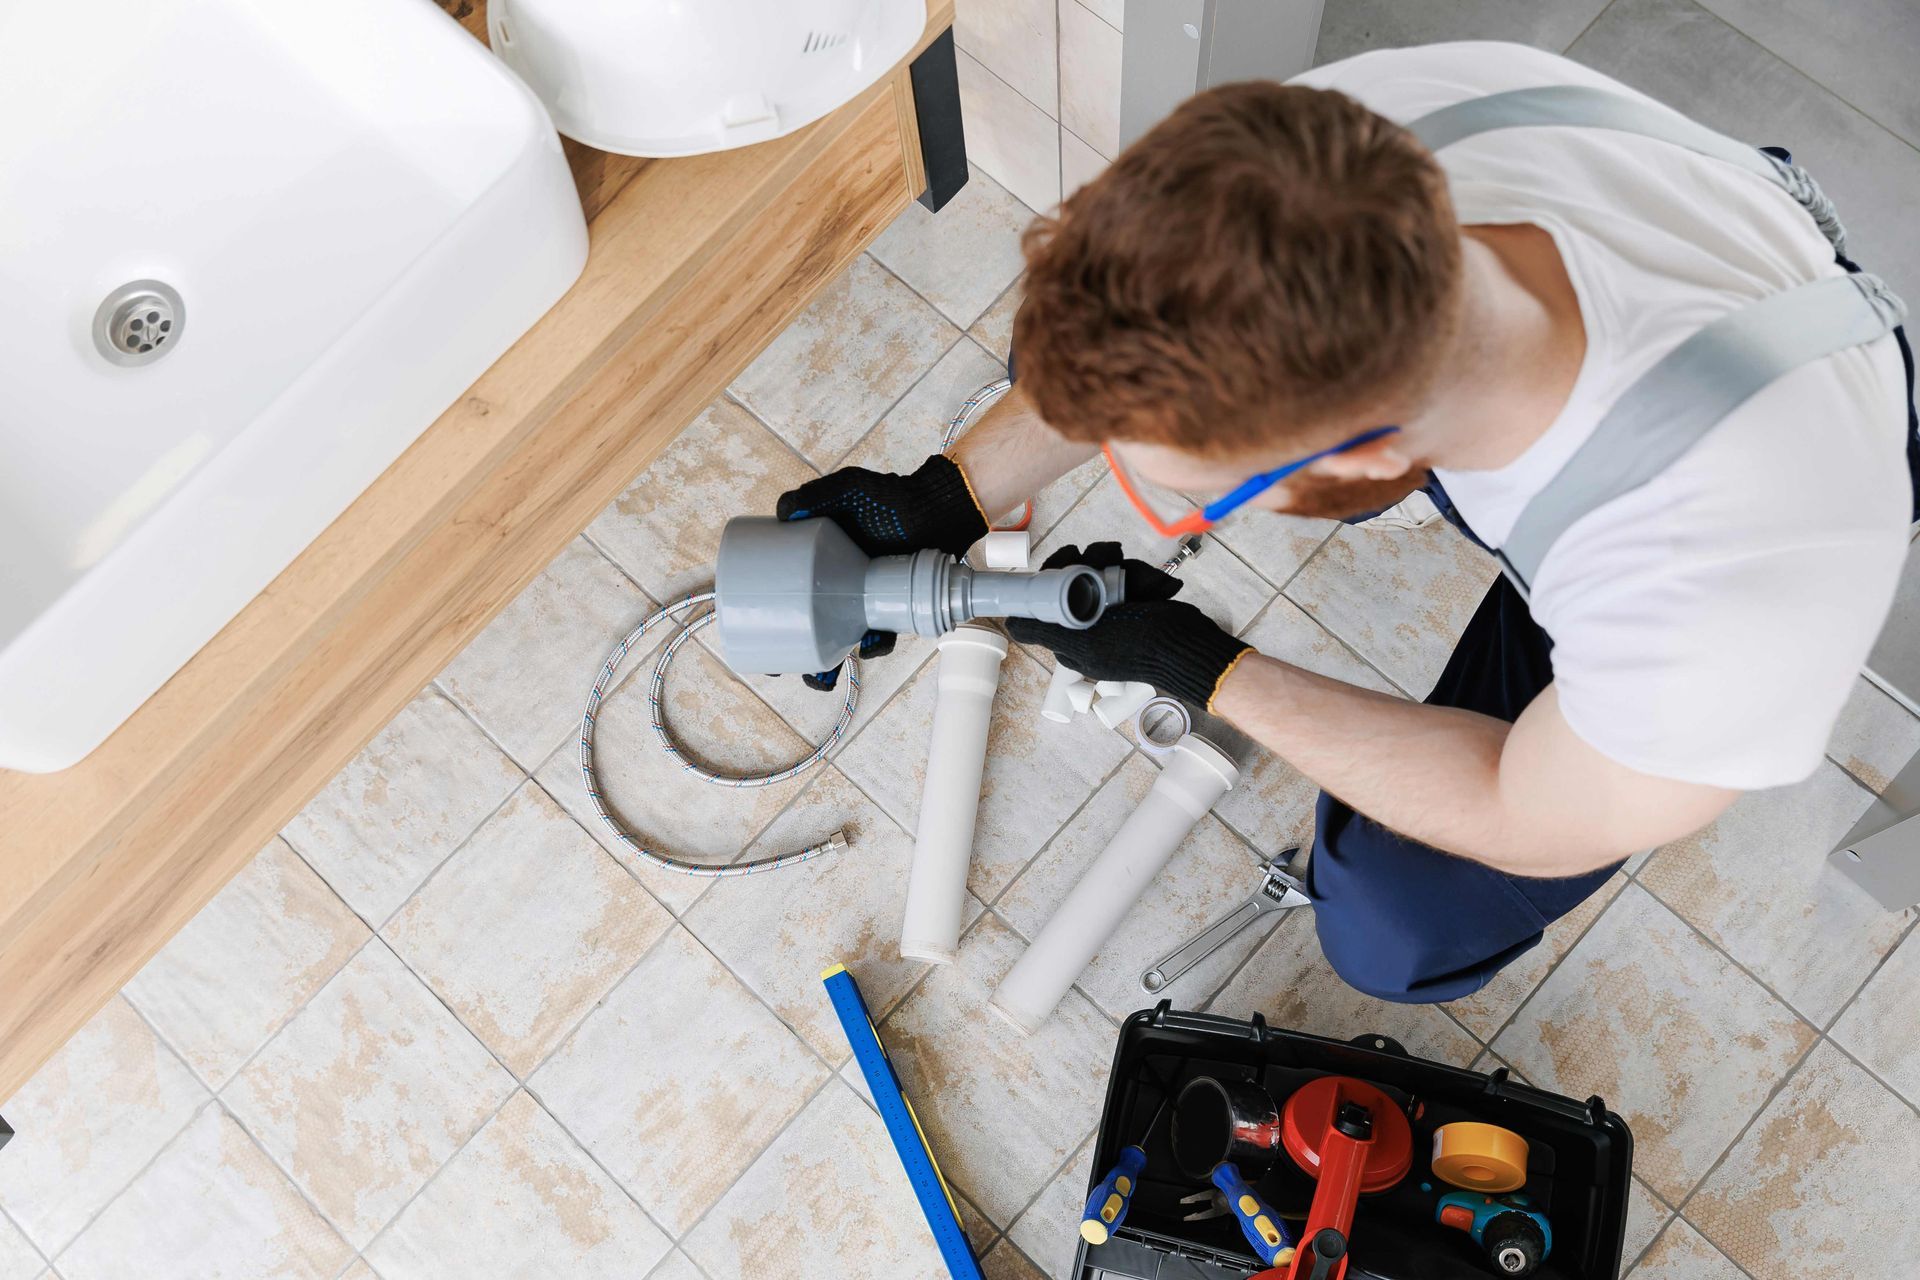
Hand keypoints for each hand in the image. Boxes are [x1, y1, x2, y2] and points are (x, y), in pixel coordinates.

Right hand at [776, 454, 988, 687]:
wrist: (935, 508)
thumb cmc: (889, 498)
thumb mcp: (846, 490)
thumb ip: (814, 496)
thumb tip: (782, 515)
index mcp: (819, 563)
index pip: (788, 594)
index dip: (770, 617)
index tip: (752, 634)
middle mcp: (839, 587)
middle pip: (810, 629)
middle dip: (793, 655)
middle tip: (780, 668)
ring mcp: (866, 600)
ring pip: (842, 642)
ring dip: (829, 665)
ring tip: (820, 678)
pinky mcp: (893, 608)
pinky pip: (882, 635)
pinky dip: (876, 645)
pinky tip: (868, 646)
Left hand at [1008, 543, 1253, 711]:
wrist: (1189, 645)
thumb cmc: (1137, 647)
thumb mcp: (1085, 643)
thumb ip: (1047, 630)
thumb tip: (1010, 622)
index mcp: (1070, 635)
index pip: (1048, 594)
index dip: (1054, 573)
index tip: (1069, 562)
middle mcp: (1087, 620)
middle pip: (1074, 574)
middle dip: (1090, 562)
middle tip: (1106, 559)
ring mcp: (1112, 607)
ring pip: (1102, 567)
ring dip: (1120, 565)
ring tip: (1136, 574)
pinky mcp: (1136, 597)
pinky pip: (1129, 572)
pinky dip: (1142, 575)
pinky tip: (1156, 585)